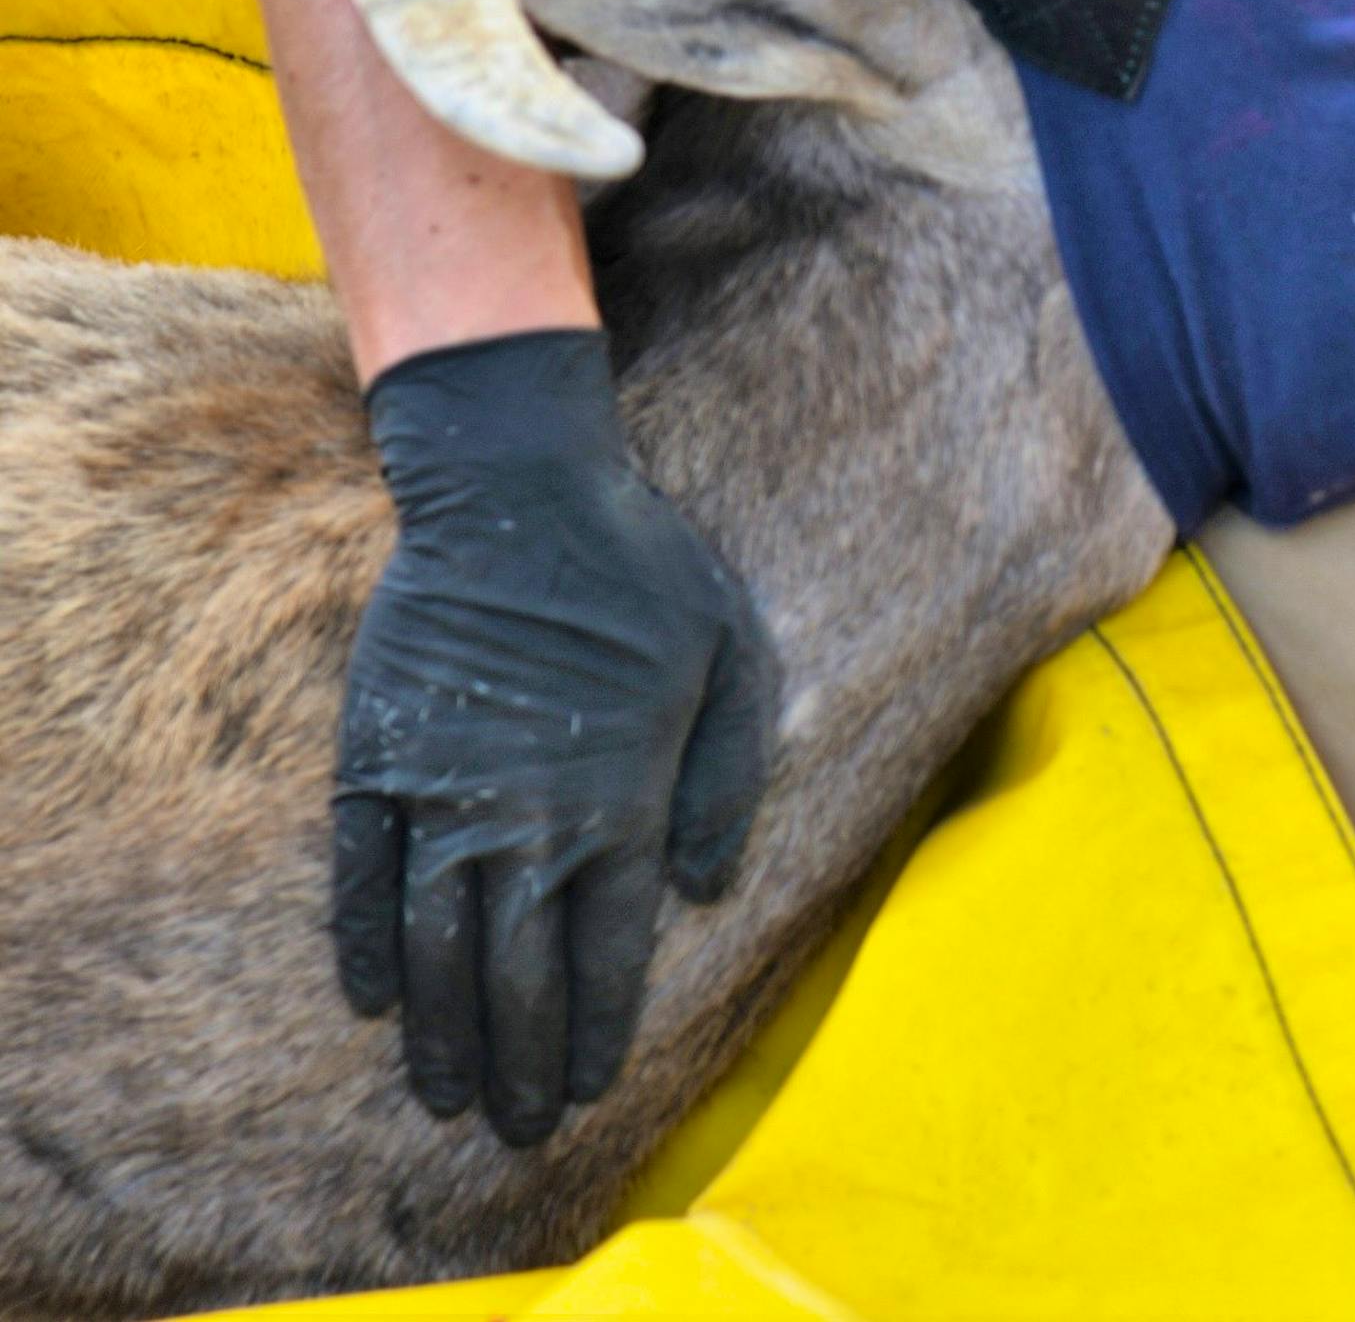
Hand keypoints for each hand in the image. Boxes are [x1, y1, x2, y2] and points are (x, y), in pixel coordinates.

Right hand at [332, 330, 773, 1145]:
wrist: (520, 484)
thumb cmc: (642, 562)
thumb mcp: (733, 653)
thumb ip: (725, 780)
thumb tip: (700, 889)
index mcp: (619, 798)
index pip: (605, 949)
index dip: (593, 1029)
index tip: (584, 1089)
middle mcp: (527, 816)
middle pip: (518, 973)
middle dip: (519, 1061)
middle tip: (514, 1131)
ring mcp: (442, 792)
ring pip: (437, 946)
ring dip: (443, 1032)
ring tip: (446, 1097)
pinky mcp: (376, 757)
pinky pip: (361, 877)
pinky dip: (365, 945)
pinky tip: (373, 1001)